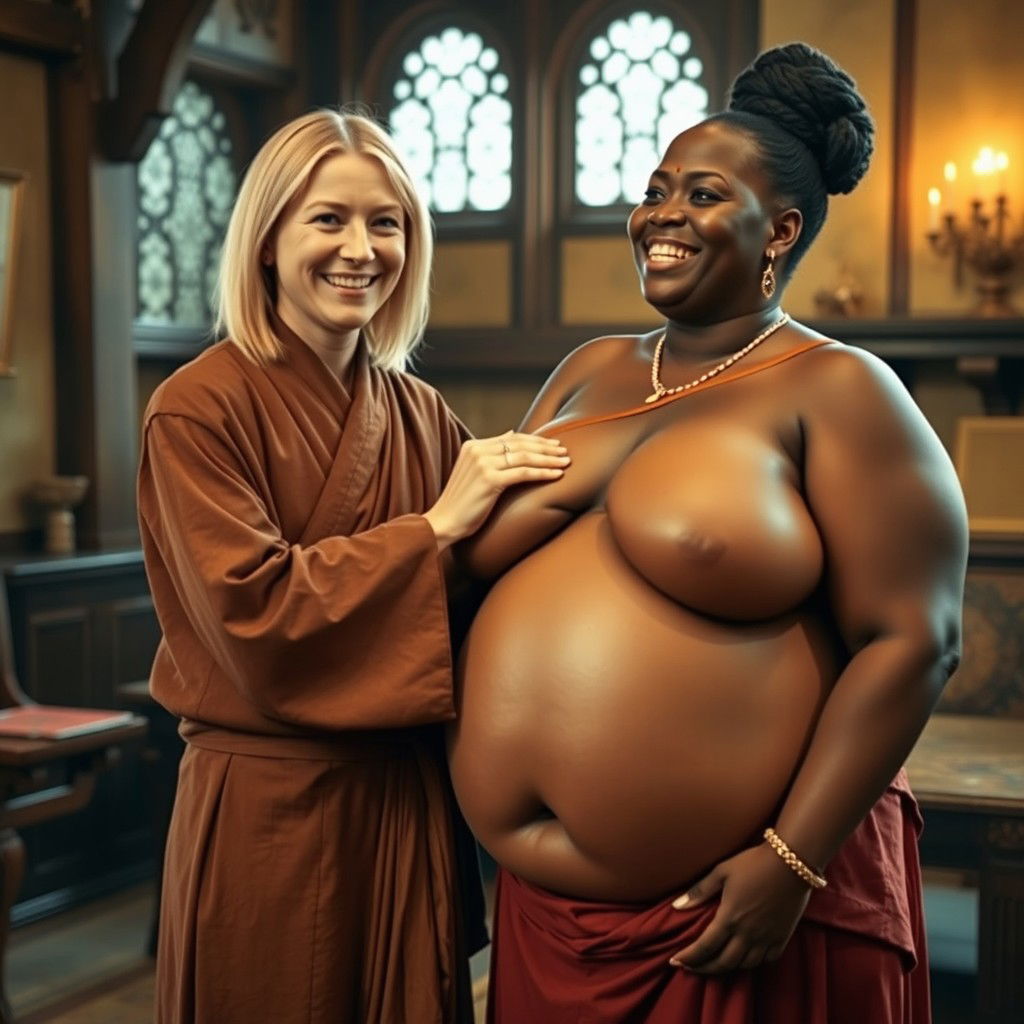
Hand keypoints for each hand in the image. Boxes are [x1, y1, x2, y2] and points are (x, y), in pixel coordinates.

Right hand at [424, 432, 569, 549]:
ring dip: (549, 459)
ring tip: (566, 462)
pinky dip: (543, 473)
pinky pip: (523, 473)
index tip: (553, 444)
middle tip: (565, 451)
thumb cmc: (462, 503)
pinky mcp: (489, 480)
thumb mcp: (474, 471)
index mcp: (472, 446)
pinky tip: (557, 475)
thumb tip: (511, 433)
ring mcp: (482, 464)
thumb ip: (490, 453)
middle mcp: (477, 451)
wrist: (444, 522)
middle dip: (546, 447)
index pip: (511, 438)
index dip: (535, 440)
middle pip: (520, 444)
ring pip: (524, 457)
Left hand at [668, 843, 812, 973]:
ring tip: (714, 964)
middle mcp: (748, 934)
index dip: (688, 958)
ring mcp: (767, 938)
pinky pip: (766, 960)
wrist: (792, 863)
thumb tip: (676, 905)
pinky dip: (753, 964)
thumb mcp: (722, 871)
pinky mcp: (782, 938)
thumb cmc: (753, 863)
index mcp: (729, 918)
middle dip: (704, 969)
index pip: (704, 947)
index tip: (675, 961)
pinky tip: (744, 958)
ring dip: (727, 968)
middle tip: (690, 968)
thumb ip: (700, 891)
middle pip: (723, 963)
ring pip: (744, 966)